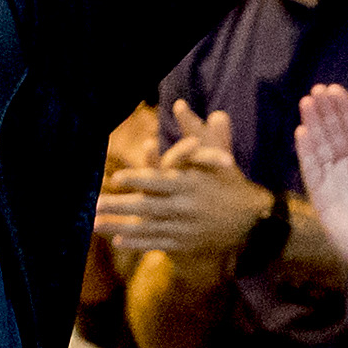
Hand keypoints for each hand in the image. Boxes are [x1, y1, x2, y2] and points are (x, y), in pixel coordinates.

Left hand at [93, 98, 268, 264]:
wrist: (252, 220)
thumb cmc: (230, 182)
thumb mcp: (216, 156)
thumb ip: (196, 131)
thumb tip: (180, 104)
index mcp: (191, 183)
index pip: (161, 180)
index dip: (139, 179)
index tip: (116, 178)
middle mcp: (186, 206)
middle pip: (148, 207)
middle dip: (120, 206)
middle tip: (95, 204)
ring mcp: (185, 227)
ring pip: (148, 227)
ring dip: (120, 226)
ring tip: (95, 225)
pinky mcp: (186, 243)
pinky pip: (158, 243)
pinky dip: (139, 243)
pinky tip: (118, 241)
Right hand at [288, 83, 347, 282]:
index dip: (344, 111)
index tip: (336, 90)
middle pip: (333, 134)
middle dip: (326, 111)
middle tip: (318, 88)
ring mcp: (333, 182)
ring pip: (320, 147)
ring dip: (313, 124)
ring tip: (307, 101)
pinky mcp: (321, 198)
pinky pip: (312, 170)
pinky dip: (306, 152)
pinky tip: (301, 131)